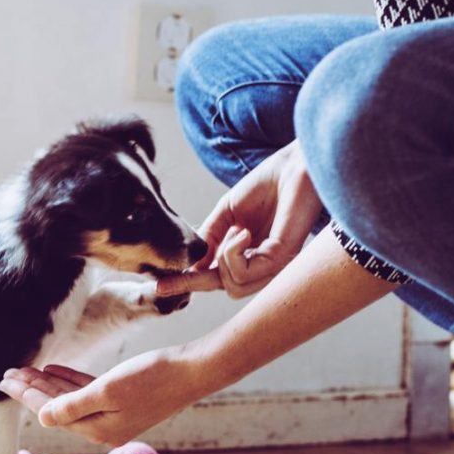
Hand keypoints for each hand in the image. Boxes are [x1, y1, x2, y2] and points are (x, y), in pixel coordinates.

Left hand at [0, 350, 195, 445]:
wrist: (192, 371)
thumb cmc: (152, 377)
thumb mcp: (108, 390)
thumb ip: (73, 404)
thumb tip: (41, 417)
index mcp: (97, 430)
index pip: (51, 411)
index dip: (26, 394)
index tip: (5, 379)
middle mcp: (103, 427)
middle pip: (57, 407)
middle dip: (31, 390)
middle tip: (7, 373)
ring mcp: (114, 415)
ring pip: (70, 399)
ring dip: (47, 384)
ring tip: (24, 371)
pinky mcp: (123, 400)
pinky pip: (87, 392)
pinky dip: (69, 381)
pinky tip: (53, 370)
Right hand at [157, 140, 320, 298]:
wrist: (293, 166)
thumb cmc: (268, 185)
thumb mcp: (227, 214)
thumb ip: (209, 238)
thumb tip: (190, 263)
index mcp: (252, 254)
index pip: (219, 277)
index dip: (188, 282)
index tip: (159, 286)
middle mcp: (266, 265)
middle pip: (226, 287)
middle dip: (195, 280)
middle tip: (175, 273)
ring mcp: (276, 265)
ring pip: (234, 285)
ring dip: (224, 258)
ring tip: (237, 230)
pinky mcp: (282, 259)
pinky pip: (245, 273)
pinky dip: (234, 252)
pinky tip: (243, 232)